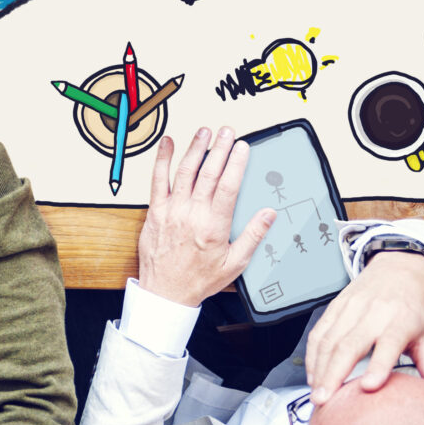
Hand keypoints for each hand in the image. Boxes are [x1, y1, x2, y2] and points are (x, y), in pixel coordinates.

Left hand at [137, 126, 275, 308]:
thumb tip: (268, 214)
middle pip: (208, 173)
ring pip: (184, 172)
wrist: (165, 292)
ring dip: (195, 149)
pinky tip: (168, 144)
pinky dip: (162, 160)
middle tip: (227, 131)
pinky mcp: (154, 211)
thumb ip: (252, 236)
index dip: (236, 164)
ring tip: (204, 132)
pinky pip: (157, 180)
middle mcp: (191, 215)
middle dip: (220, 149)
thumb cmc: (198, 280)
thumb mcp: (234, 264)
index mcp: (213, 226)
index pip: (228, 187)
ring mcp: (171, 210)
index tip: (243, 148)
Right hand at [307, 252, 423, 403]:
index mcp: (400, 320)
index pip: (389, 344)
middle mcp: (373, 312)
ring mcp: (351, 307)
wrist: (400, 266)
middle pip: (349, 345)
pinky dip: (313, 354)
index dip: (378, 365)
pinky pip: (319, 332)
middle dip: (333, 374)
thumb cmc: (415, 304)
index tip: (368, 387)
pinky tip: (313, 373)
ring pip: (329, 340)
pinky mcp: (336, 305)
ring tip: (316, 393)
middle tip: (325, 400)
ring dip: (319, 368)